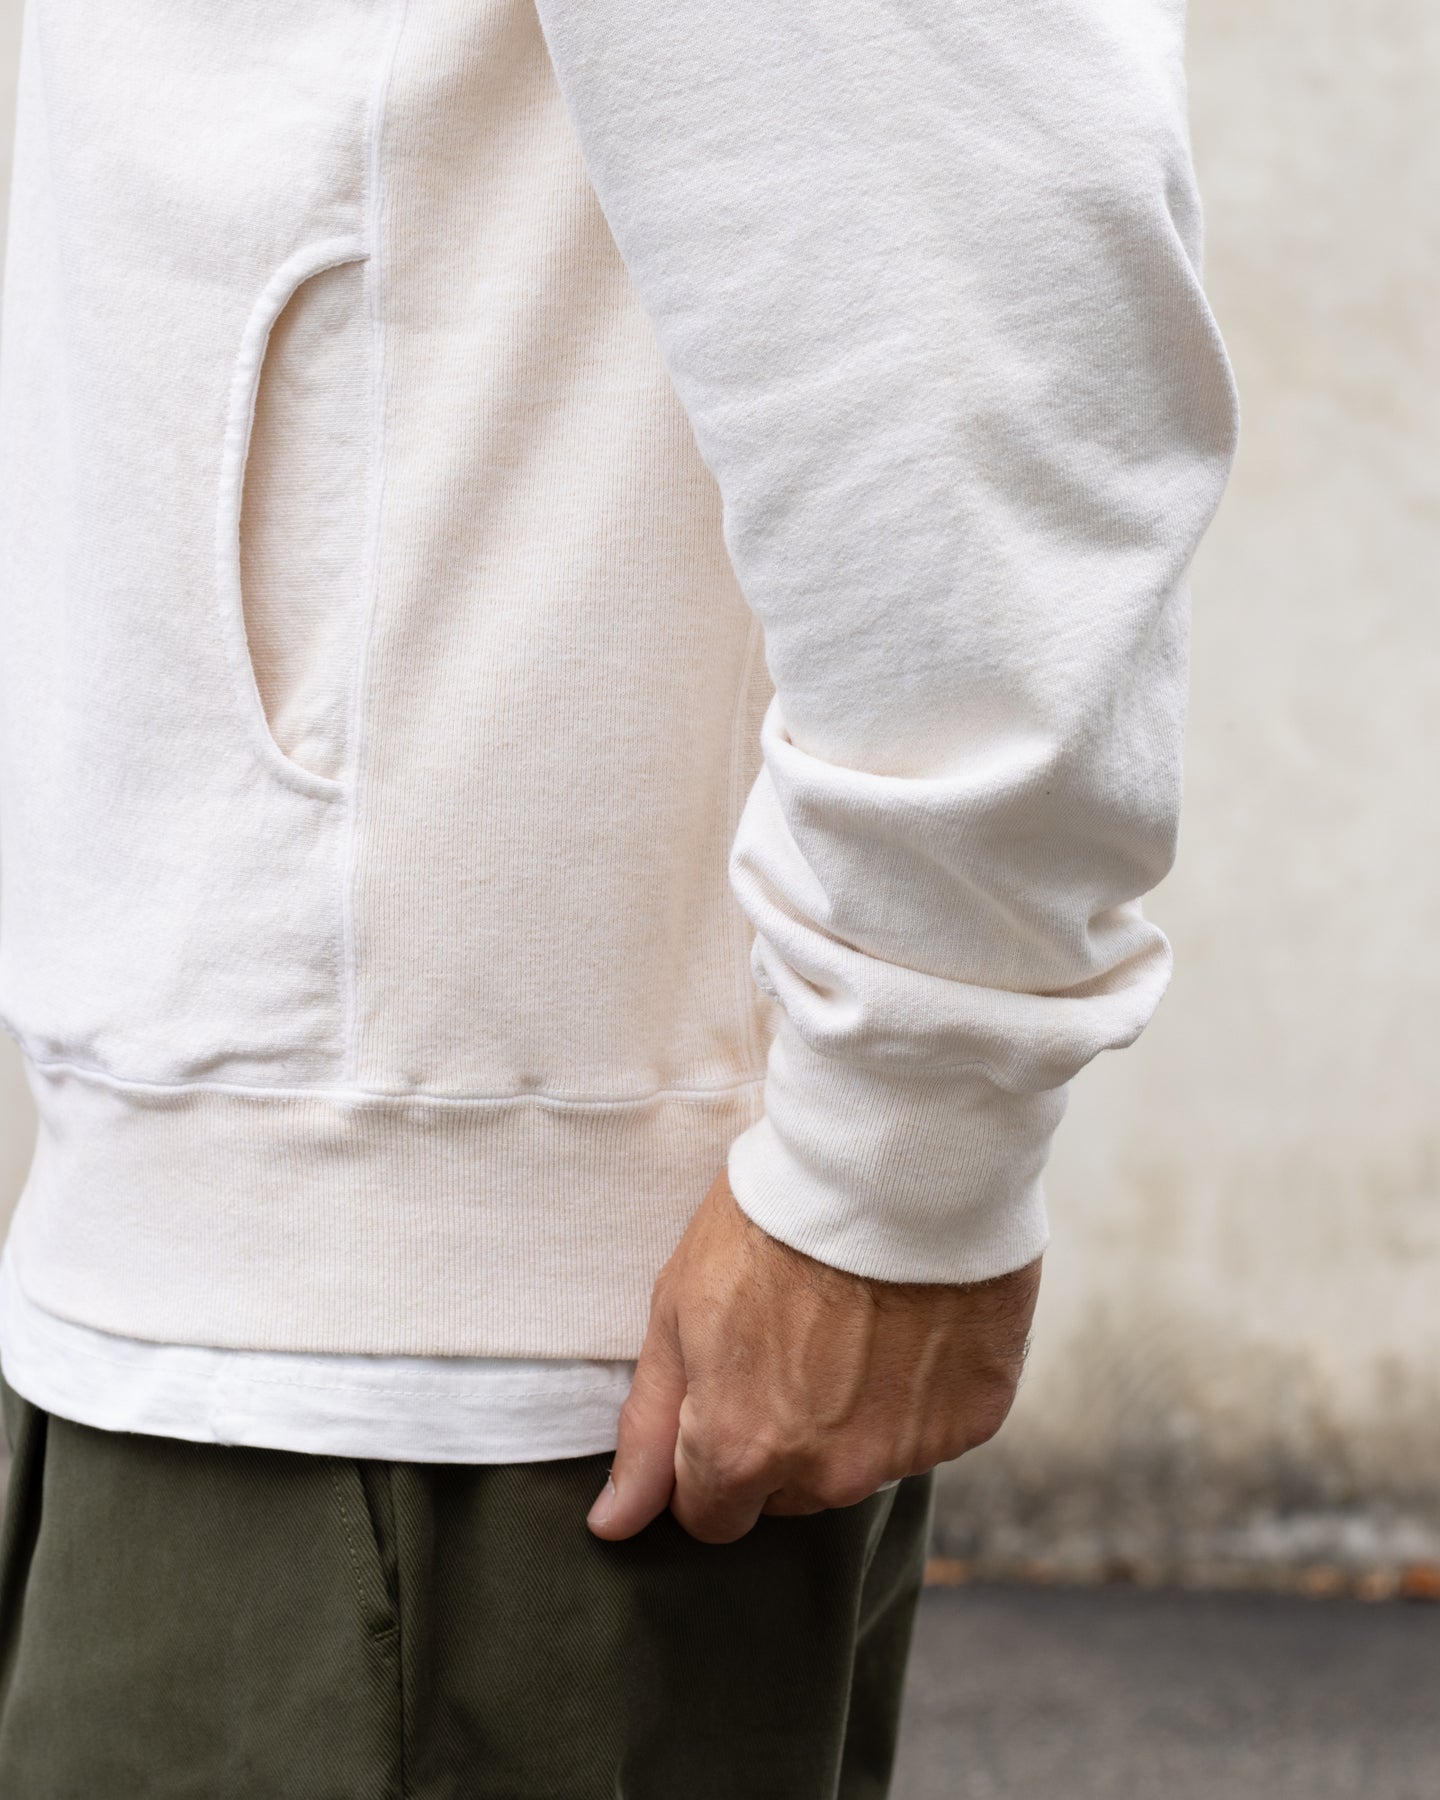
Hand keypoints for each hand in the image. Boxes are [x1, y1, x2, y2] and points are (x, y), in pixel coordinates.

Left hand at [586, 1170, 1040, 1543]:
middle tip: (791, 1340)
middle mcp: (829, 1472)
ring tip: (854, 1319)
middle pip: (790, 1493)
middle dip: (781, 1439)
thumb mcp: (679, 1311)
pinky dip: (917, 1390)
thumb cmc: (772, 1221)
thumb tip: (613, 1524)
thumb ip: (649, 1429)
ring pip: (863, 1462)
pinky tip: (910, 1320)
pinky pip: (931, 1427)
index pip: (712, 1515)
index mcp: (743, 1452)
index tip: (727, 1393)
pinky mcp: (973, 1418)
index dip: (709, 1456)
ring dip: (852, 1415)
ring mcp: (907, 1450)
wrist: (891, 1161)